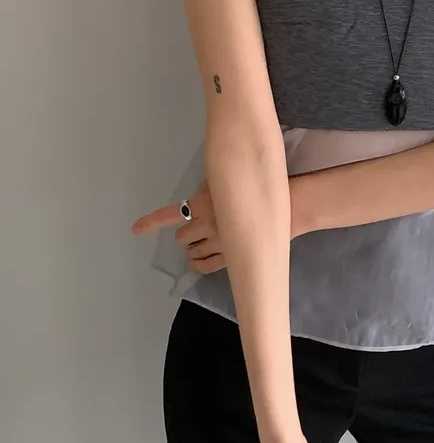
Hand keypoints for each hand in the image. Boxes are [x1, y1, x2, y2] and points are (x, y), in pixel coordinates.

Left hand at [132, 176, 318, 266]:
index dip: (150, 223)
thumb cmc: (261, 185)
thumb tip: (206, 187)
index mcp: (203, 203)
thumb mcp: (231, 176)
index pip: (168, 214)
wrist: (289, 206)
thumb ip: (214, 185)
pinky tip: (197, 261)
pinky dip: (199, 264)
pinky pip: (207, 266)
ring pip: (192, 253)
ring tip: (198, 245)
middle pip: (183, 236)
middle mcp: (206, 225)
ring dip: (192, 249)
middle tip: (195, 230)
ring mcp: (218, 243)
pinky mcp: (231, 256)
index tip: (135, 229)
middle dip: (187, 234)